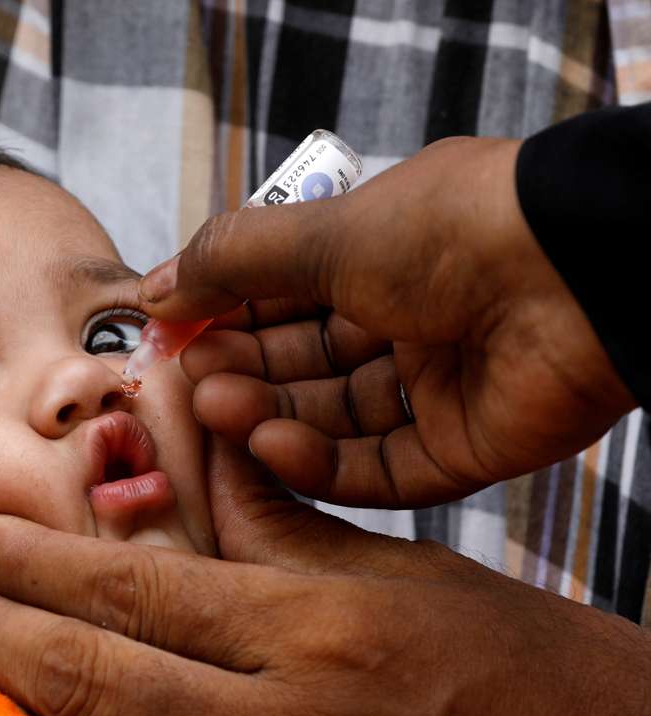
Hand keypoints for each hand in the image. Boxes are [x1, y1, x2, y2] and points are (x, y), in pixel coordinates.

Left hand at [0, 441, 650, 715]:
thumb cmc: (501, 658)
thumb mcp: (384, 572)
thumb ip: (272, 525)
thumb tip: (192, 463)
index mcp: (310, 630)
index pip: (137, 591)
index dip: (39, 568)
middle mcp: (282, 715)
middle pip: (100, 676)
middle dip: (0, 633)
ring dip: (19, 699)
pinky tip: (37, 715)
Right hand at [140, 137, 635, 506]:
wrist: (579, 274)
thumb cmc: (452, 230)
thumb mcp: (322, 230)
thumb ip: (230, 262)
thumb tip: (153, 289)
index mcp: (381, 255)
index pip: (282, 296)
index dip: (223, 316)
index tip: (167, 335)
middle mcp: (408, 320)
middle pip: (302, 362)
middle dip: (241, 370)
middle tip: (188, 380)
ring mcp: (438, 387)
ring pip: (333, 418)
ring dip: (268, 416)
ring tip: (217, 408)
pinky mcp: (465, 447)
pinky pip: (380, 467)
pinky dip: (321, 463)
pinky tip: (272, 445)